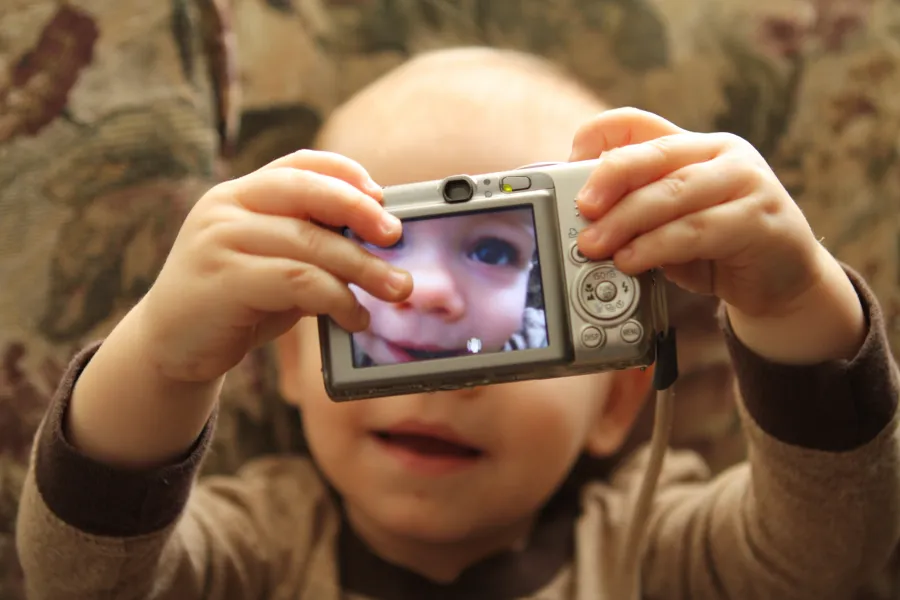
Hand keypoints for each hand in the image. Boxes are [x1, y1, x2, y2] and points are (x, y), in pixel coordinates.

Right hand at [137, 150, 412, 382]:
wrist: (170, 348)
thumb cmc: (234, 303)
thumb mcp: (274, 265)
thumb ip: (311, 248)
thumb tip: (377, 247)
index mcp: (240, 194)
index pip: (298, 164)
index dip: (344, 172)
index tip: (380, 195)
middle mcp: (226, 207)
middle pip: (307, 193)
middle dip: (360, 212)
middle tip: (395, 236)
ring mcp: (220, 240)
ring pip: (309, 242)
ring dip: (361, 267)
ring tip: (394, 289)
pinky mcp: (223, 280)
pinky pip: (298, 281)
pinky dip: (337, 299)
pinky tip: (354, 317)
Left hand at [570, 108, 864, 362]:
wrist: (783, 282)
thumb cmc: (717, 249)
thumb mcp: (668, 223)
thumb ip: (636, 212)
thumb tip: (581, 222)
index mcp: (692, 146)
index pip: (637, 122)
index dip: (598, 137)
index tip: (568, 165)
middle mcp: (722, 154)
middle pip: (654, 154)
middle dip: (608, 181)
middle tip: (580, 211)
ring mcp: (746, 182)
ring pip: (674, 192)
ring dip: (626, 221)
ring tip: (595, 246)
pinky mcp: (760, 220)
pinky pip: (697, 230)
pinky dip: (657, 246)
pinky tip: (632, 260)